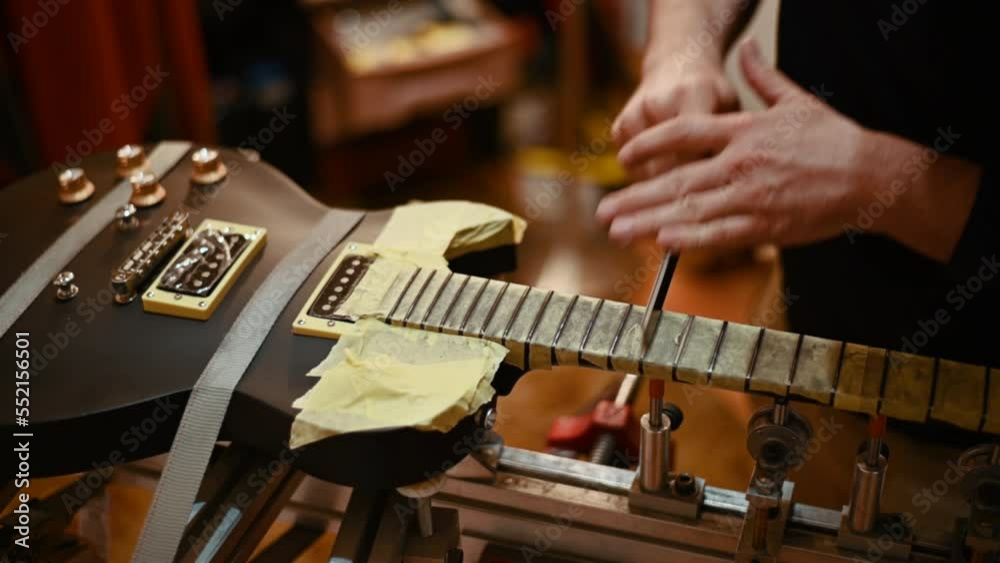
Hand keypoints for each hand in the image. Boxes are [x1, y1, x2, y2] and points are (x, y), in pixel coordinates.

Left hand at [598, 40, 881, 252]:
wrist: (871, 176)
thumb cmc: (832, 139)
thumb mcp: (796, 100)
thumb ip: (763, 76)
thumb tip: (747, 47)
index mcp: (743, 130)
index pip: (683, 133)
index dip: (648, 144)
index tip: (623, 157)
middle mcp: (740, 163)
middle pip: (675, 178)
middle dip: (634, 196)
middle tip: (602, 209)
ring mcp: (751, 196)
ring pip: (690, 210)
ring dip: (649, 222)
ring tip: (618, 231)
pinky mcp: (766, 225)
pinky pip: (720, 234)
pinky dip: (690, 239)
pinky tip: (662, 243)